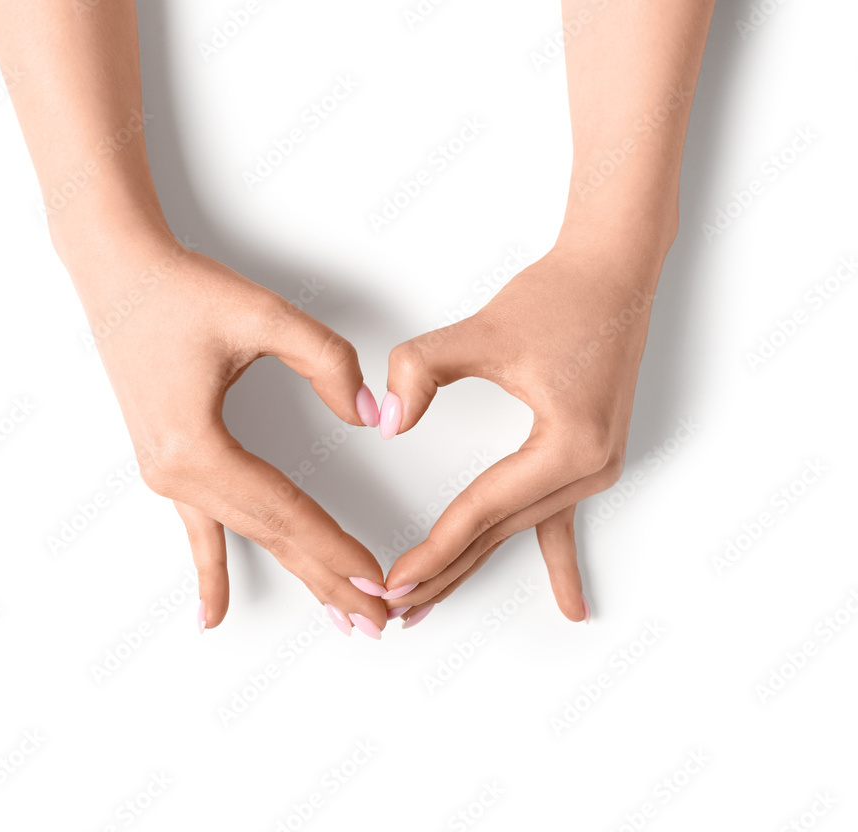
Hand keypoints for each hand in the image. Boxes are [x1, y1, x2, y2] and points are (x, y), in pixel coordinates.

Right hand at [61, 225, 387, 636]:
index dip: (336, 548)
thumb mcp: (262, 314)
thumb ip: (326, 362)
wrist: (118, 273)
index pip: (285, 511)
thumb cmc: (180, 290)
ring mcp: (165, 475)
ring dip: (295, 575)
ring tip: (335, 616)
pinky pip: (196, 530)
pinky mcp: (166, 465)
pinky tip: (212, 616)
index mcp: (196, 445)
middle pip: (269, 536)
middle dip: (327, 579)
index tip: (377, 583)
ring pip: (245, 537)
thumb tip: (369, 416)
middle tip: (375, 622)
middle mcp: (175, 472)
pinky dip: (210, 572)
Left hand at [378, 238, 665, 624]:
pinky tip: (570, 604)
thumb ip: (422, 371)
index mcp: (568, 447)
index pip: (481, 511)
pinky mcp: (590, 458)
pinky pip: (563, 520)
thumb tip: (388, 422)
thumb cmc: (559, 297)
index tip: (392, 581)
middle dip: (445, 573)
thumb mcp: (482, 333)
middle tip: (396, 611)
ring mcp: (596, 468)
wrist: (613, 271)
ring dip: (475, 564)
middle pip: (500, 533)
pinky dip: (559, 562)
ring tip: (433, 603)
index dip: (432, 549)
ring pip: (520, 530)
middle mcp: (590, 469)